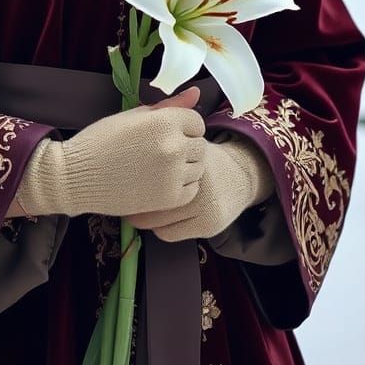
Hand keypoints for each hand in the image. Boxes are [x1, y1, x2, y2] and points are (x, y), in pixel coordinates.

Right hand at [13, 86, 205, 218]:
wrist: (75, 176)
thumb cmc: (101, 140)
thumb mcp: (133, 115)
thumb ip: (169, 105)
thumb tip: (196, 92)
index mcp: (165, 122)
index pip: (197, 121)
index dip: (182, 126)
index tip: (164, 133)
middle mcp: (173, 147)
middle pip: (199, 144)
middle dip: (185, 146)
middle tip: (159, 151)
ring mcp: (173, 175)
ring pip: (198, 168)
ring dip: (184, 167)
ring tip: (158, 167)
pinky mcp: (168, 198)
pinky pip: (192, 190)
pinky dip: (181, 187)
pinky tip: (160, 182)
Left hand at [125, 133, 274, 241]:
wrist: (241, 175)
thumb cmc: (202, 157)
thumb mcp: (186, 138)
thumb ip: (162, 131)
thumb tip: (124, 135)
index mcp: (188, 148)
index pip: (146, 167)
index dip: (131, 174)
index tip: (124, 177)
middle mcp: (198, 175)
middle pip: (149, 196)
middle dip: (134, 198)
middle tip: (126, 196)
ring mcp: (205, 203)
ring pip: (156, 219)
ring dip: (145, 216)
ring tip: (140, 208)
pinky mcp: (208, 224)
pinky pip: (168, 234)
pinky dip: (160, 227)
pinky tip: (159, 217)